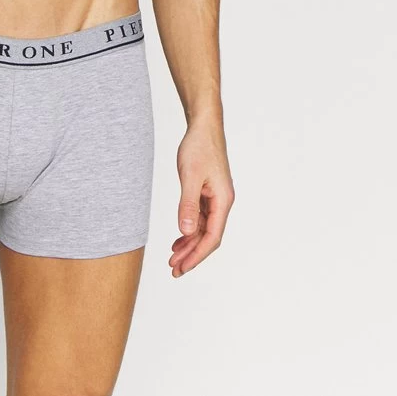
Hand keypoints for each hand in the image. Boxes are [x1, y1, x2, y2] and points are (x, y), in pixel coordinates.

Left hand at [169, 117, 233, 277]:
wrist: (203, 126)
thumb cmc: (199, 146)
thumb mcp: (190, 175)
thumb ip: (188, 204)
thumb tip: (186, 232)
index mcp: (223, 200)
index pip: (213, 237)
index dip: (197, 255)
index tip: (182, 267)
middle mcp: (222, 202)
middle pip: (208, 237)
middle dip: (192, 255)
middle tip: (174, 270)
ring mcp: (215, 197)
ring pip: (203, 229)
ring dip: (189, 244)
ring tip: (173, 258)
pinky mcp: (207, 192)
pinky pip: (199, 218)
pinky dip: (189, 230)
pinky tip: (178, 239)